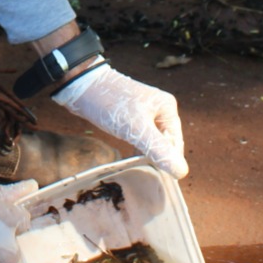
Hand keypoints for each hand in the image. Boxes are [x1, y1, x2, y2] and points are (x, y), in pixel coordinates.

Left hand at [53, 62, 188, 178]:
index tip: (156, 176)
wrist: (81, 86)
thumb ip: (159, 150)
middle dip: (157, 158)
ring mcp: (146, 113)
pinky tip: (131, 159)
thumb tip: (181, 171)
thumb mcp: (135, 129)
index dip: (168, 162)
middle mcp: (160, 110)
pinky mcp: (132, 118)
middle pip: (165, 144)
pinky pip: (141, 139)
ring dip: (147, 155)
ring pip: (153, 142)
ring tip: (137, 168)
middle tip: (144, 173)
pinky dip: (138, 149)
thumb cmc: (109, 103)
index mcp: (167, 109)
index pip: (175, 144)